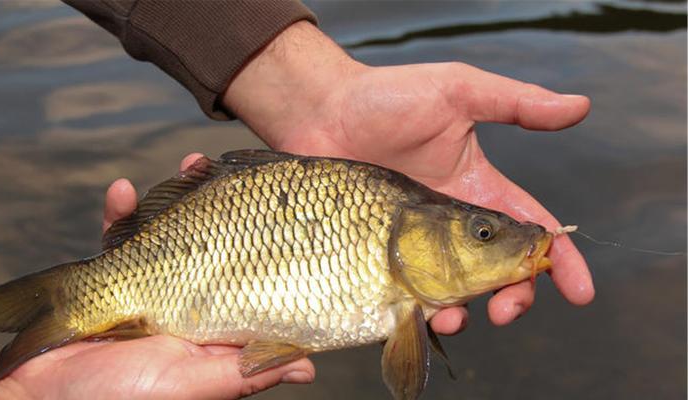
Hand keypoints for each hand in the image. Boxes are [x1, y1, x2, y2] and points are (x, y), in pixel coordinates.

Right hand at [0, 177, 313, 399]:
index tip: (267, 200)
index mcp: (211, 323)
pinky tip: (120, 191)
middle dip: (216, 203)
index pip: (243, 272)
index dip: (257, 236)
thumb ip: (243, 372)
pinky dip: (118, 213)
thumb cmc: (119, 399)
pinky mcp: (109, 283)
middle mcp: (185, 300)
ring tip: (188, 163)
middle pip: (207, 241)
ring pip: (167, 230)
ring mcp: (148, 288)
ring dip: (176, 194)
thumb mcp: (193, 385)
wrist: (42, 399)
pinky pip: (115, 239)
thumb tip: (308, 366)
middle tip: (222, 169)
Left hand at [223, 21, 594, 331]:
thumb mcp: (457, 91)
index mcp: (476, 191)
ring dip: (464, 313)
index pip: (529, 230)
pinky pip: (400, 294)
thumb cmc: (387, 97)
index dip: (559, 261)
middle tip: (509, 310)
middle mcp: (449, 226)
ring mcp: (411, 245)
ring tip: (455, 316)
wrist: (321, 111)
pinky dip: (415, 313)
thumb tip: (580, 107)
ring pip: (451, 293)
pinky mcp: (375, 256)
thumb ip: (514, 102)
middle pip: (497, 274)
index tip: (581, 291)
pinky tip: (416, 314)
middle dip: (514, 298)